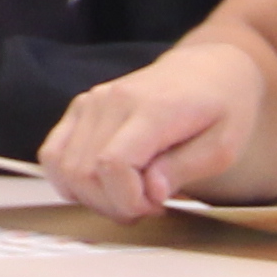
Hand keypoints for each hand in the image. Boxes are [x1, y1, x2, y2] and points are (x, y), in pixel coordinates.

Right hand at [40, 47, 261, 220]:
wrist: (209, 69)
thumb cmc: (223, 108)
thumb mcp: (224, 146)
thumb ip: (185, 168)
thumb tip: (150, 191)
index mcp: (151, 108)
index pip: (112, 164)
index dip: (127, 200)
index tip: (157, 207)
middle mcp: (111, 100)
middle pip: (84, 172)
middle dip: (113, 205)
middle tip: (148, 207)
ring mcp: (91, 101)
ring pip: (65, 167)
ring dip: (93, 197)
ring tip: (129, 197)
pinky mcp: (81, 107)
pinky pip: (53, 154)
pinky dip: (69, 181)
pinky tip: (102, 187)